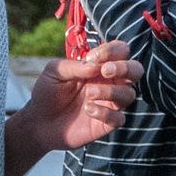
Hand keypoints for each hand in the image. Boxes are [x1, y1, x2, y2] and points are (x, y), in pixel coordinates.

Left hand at [20, 41, 142, 152]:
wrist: (38, 122)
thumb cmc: (47, 92)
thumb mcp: (54, 72)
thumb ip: (73, 66)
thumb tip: (95, 66)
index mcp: (99, 66)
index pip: (121, 51)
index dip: (112, 51)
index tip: (92, 58)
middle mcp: (109, 83)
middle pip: (136, 70)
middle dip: (125, 68)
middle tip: (105, 71)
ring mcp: (110, 103)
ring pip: (130, 94)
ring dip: (111, 91)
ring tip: (89, 94)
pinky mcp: (107, 124)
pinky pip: (119, 118)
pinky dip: (106, 113)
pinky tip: (89, 110)